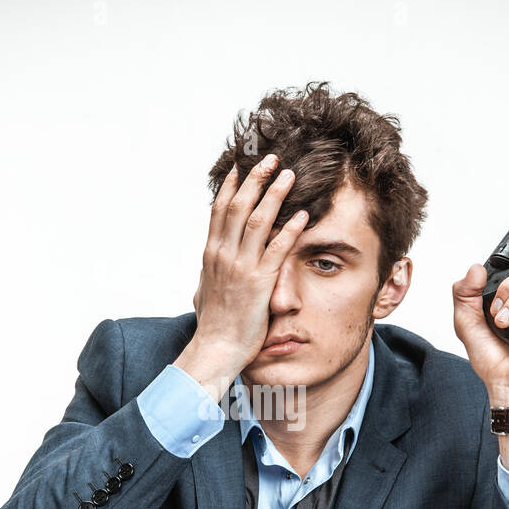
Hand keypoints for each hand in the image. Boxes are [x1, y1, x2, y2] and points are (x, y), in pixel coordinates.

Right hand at [175, 154, 309, 401]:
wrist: (215, 349)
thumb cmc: (213, 325)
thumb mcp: (205, 292)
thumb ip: (209, 274)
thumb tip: (208, 268)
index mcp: (211, 254)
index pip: (220, 210)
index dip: (231, 186)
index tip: (240, 167)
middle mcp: (224, 255)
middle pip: (239, 206)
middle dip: (255, 179)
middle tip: (270, 158)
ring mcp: (241, 267)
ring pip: (258, 220)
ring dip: (274, 193)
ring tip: (289, 174)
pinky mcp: (259, 283)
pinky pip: (278, 248)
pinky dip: (291, 228)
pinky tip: (303, 214)